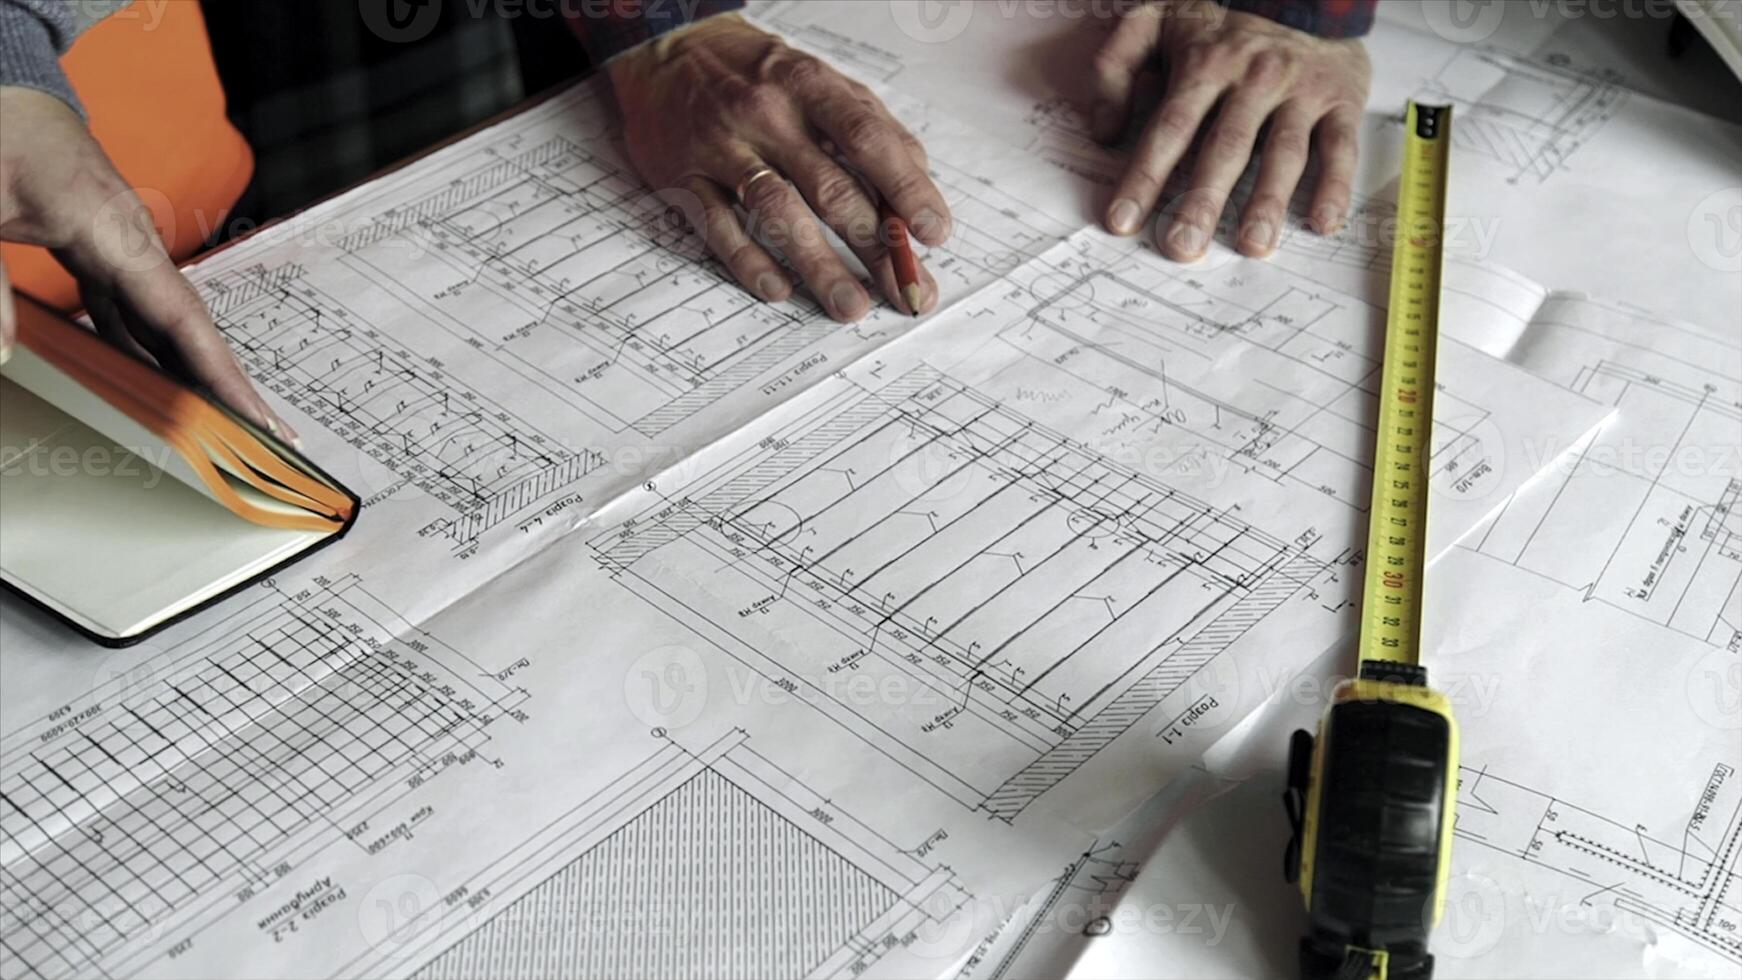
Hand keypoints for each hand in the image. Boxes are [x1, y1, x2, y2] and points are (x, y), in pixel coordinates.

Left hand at [0, 87, 294, 441]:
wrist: (0, 88)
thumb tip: (5, 351)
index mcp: (113, 227)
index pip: (181, 314)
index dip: (221, 371)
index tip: (255, 414)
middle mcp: (132, 238)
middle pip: (190, 324)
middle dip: (228, 383)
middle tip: (266, 437)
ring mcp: (120, 243)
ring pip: (167, 319)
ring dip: (192, 369)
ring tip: (219, 421)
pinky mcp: (100, 247)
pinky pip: (135, 308)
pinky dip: (151, 347)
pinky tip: (153, 379)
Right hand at [607, 15, 949, 319]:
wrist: (668, 51)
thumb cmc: (760, 76)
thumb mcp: (821, 83)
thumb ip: (872, 130)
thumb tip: (917, 190)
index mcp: (809, 85)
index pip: (868, 140)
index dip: (905, 188)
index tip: (934, 233)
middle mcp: (766, 114)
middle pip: (830, 187)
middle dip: (875, 246)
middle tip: (908, 290)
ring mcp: (721, 147)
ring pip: (777, 212)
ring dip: (819, 265)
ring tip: (853, 306)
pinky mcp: (684, 177)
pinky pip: (719, 228)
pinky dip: (751, 264)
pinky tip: (781, 291)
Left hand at [1092, 1, 1369, 259]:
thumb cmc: (1221, 27)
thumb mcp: (1155, 23)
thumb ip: (1114, 68)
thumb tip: (1103, 131)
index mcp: (1206, 64)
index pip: (1170, 128)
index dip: (1145, 176)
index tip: (1123, 221)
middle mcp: (1254, 79)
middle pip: (1226, 147)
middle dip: (1203, 201)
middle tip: (1183, 246)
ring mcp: (1300, 91)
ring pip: (1284, 152)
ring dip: (1268, 201)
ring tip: (1251, 244)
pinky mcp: (1341, 101)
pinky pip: (1341, 147)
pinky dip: (1336, 185)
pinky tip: (1322, 223)